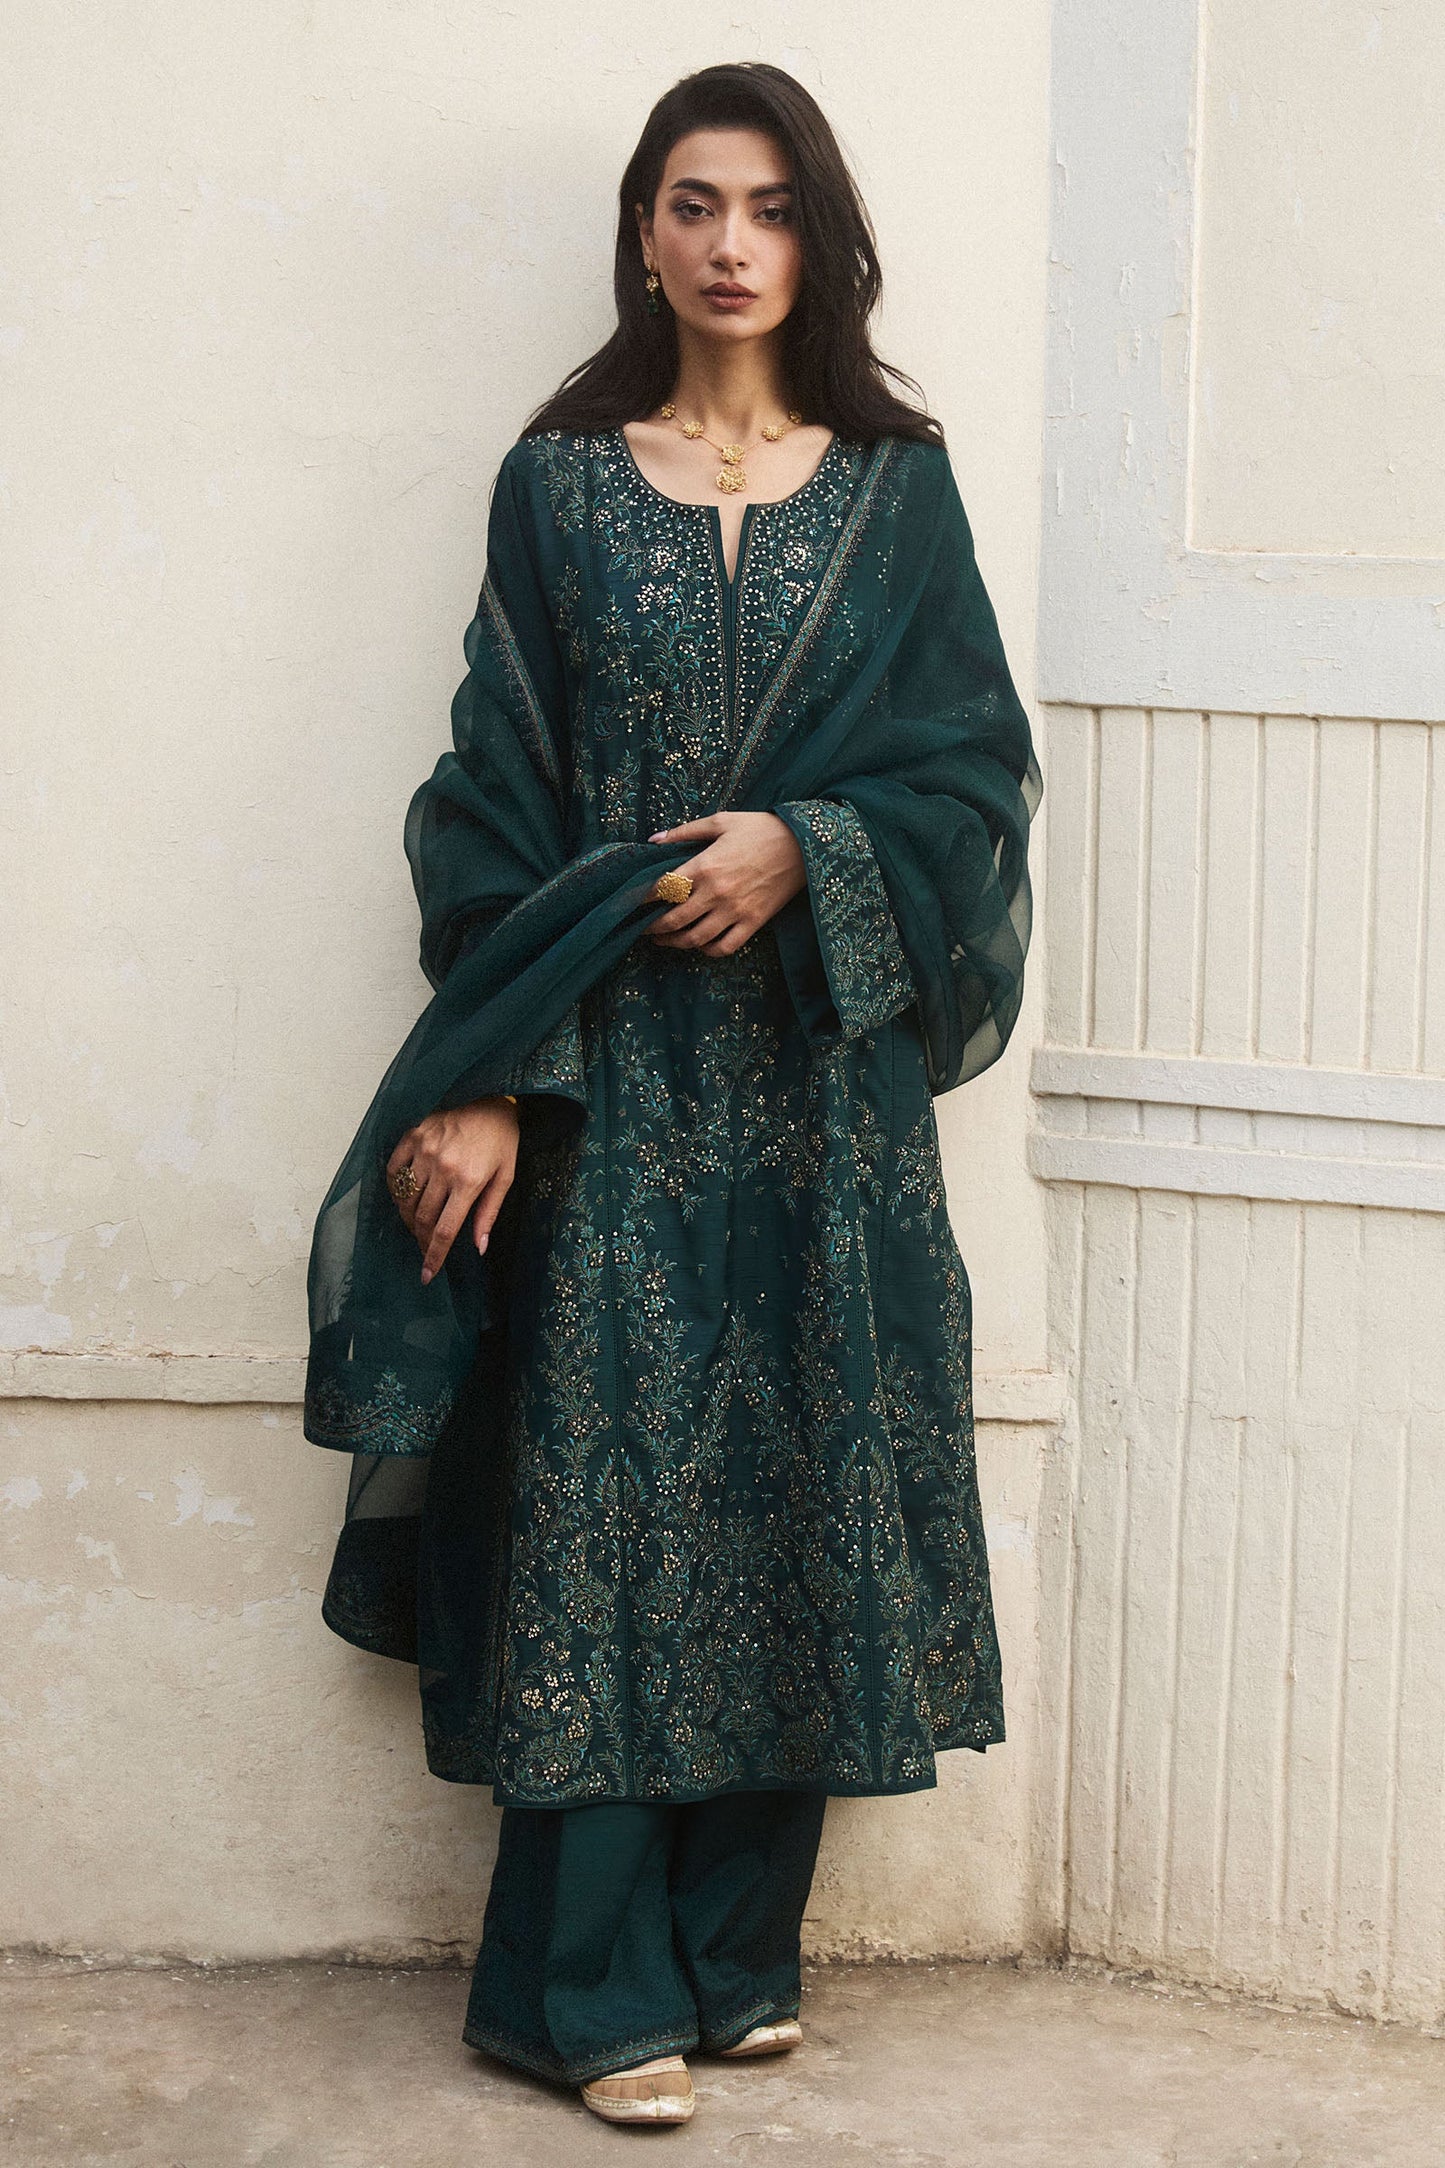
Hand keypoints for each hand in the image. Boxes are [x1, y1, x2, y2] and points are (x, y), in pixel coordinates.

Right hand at [386, 1097, 518, 1285]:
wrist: (490, 1095)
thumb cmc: (502, 1139)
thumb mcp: (505, 1177)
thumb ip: (489, 1213)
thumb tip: (478, 1247)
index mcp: (469, 1181)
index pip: (444, 1230)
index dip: (433, 1256)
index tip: (427, 1276)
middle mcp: (444, 1167)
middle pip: (422, 1218)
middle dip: (421, 1240)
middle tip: (425, 1249)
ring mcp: (425, 1150)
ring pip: (405, 1198)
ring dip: (408, 1218)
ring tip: (417, 1225)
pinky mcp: (412, 1135)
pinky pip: (393, 1171)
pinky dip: (395, 1189)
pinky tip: (404, 1197)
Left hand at [645, 811, 805, 954]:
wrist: (803, 844)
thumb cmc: (760, 828)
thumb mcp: (721, 821)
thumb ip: (685, 831)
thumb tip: (654, 839)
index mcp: (705, 866)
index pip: (663, 888)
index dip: (643, 898)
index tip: (633, 901)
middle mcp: (716, 892)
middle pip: (673, 920)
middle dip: (653, 927)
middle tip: (643, 927)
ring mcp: (735, 911)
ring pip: (695, 939)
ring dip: (674, 943)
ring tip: (664, 940)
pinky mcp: (753, 922)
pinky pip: (724, 947)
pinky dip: (707, 950)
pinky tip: (699, 944)